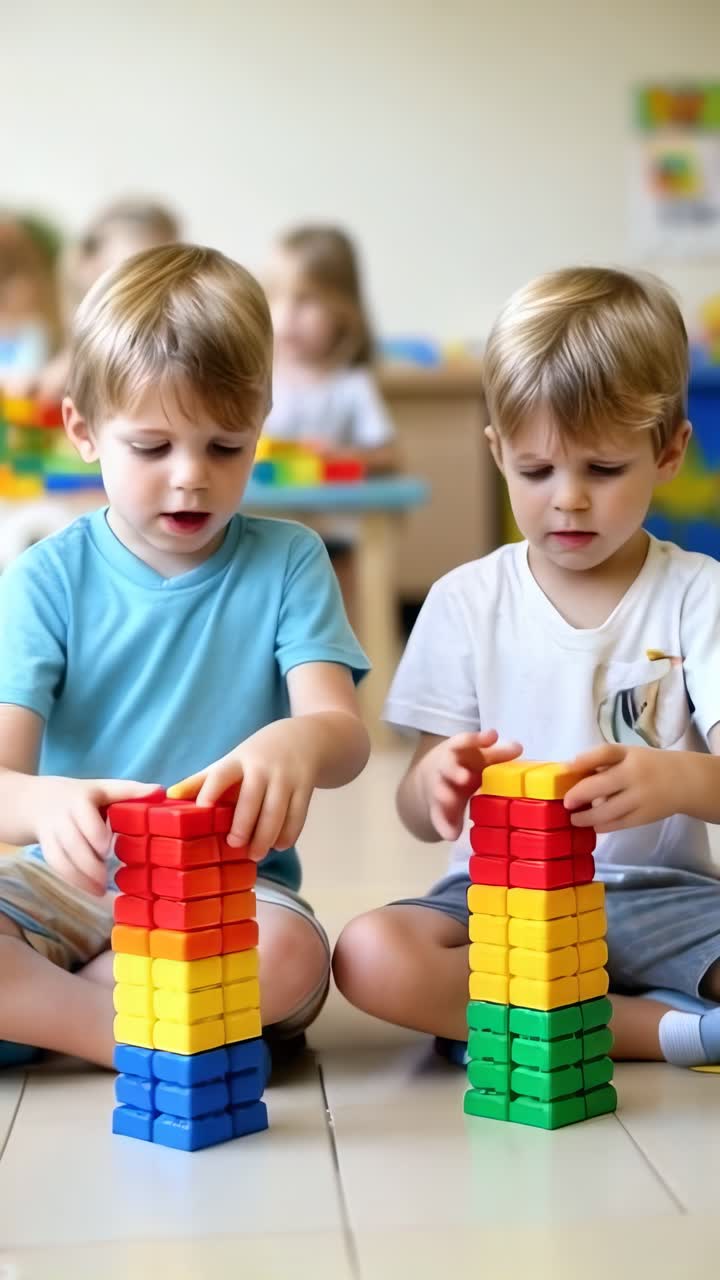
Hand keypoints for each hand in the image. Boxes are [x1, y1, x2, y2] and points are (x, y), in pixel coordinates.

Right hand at [35, 776, 160, 896]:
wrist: (35, 801)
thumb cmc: (80, 796)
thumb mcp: (103, 789)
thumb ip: (130, 792)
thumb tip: (161, 791)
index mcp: (85, 795)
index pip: (88, 812)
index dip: (97, 830)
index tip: (108, 846)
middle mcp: (65, 811)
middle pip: (75, 839)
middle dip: (90, 859)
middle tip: (107, 874)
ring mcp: (52, 829)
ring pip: (63, 854)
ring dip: (82, 874)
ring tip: (101, 889)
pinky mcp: (45, 845)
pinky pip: (56, 864)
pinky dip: (74, 879)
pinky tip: (91, 889)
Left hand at [168, 722, 315, 860]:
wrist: (303, 738)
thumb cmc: (256, 756)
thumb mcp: (230, 762)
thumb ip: (203, 780)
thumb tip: (170, 795)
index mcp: (238, 760)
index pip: (220, 775)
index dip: (210, 791)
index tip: (202, 811)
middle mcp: (262, 767)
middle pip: (252, 799)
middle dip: (243, 825)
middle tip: (234, 845)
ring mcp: (286, 777)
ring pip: (277, 811)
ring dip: (266, 836)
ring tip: (256, 854)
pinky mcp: (305, 787)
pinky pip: (297, 816)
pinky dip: (288, 835)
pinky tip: (278, 845)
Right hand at [420, 730, 522, 840]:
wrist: (435, 777)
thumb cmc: (466, 764)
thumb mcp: (480, 756)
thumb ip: (498, 753)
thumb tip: (518, 747)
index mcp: (457, 751)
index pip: (464, 741)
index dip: (477, 739)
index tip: (492, 736)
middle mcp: (446, 768)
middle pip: (447, 767)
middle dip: (455, 771)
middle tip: (465, 778)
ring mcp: (440, 788)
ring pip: (440, 791)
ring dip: (445, 797)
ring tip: (450, 801)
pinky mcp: (438, 808)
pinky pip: (438, 817)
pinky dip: (444, 826)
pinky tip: (452, 835)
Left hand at [563, 743, 685, 830]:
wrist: (684, 782)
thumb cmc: (647, 766)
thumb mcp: (627, 755)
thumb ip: (602, 761)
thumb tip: (570, 771)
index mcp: (629, 756)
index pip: (605, 753)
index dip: (584, 760)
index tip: (565, 769)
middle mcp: (634, 775)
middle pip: (600, 785)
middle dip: (578, 795)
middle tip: (565, 803)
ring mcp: (640, 798)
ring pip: (607, 811)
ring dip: (586, 817)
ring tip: (574, 819)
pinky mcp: (644, 817)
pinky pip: (619, 824)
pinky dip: (602, 826)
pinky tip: (593, 825)